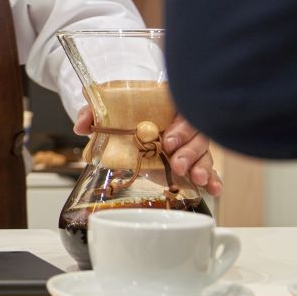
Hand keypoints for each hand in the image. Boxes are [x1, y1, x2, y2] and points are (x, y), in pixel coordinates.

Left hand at [71, 107, 222, 196]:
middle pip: (196, 135)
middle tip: (178, 165)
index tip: (168, 139)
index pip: (182, 112)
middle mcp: (180, 123)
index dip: (180, 127)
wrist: (122, 115)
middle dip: (190, 152)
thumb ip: (93, 112)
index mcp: (166, 104)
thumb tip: (82, 125)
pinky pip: (205, 168)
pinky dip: (212, 179)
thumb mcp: (105, 108)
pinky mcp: (186, 160)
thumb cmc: (120, 109)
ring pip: (203, 152)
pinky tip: (214, 190)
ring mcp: (186, 142)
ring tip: (199, 180)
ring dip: (203, 167)